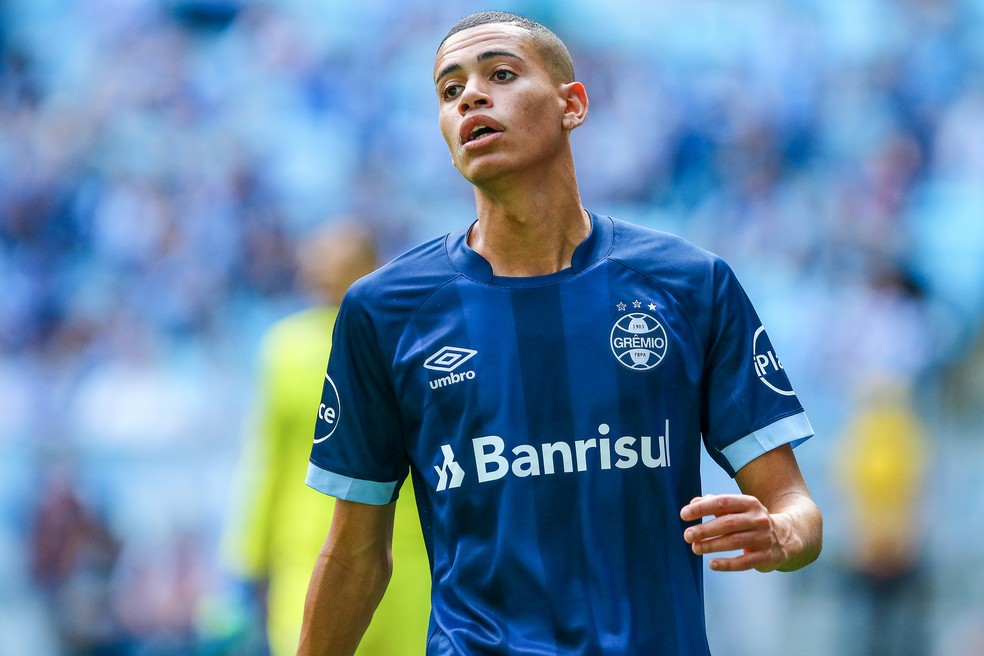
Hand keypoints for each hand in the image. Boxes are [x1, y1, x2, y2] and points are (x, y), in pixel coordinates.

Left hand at [680, 493, 794, 571]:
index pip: (723, 502)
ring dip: (712, 545)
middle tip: (687, 535)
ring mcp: (764, 538)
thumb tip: (693, 503)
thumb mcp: (738, 508)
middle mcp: (758, 519)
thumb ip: (715, 505)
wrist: (787, 535)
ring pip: (734, 542)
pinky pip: (745, 561)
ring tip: (695, 548)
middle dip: (705, 529)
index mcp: (749, 503)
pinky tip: (712, 564)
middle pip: (728, 523)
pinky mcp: (766, 556)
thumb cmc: (752, 520)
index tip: (684, 515)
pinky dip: (727, 564)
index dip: (702, 508)